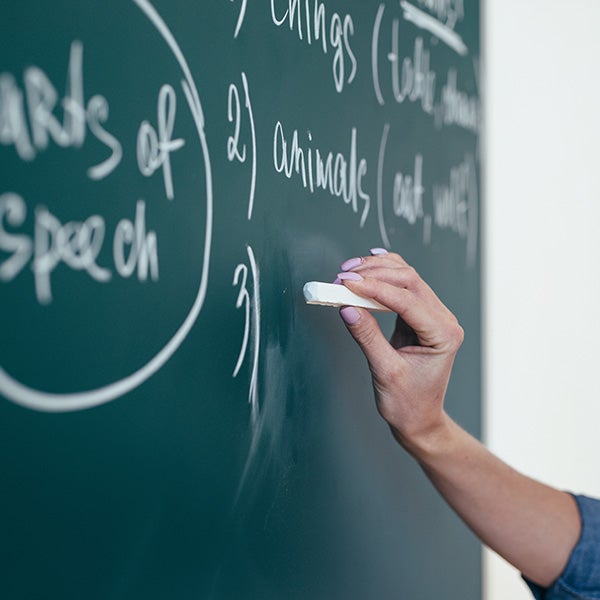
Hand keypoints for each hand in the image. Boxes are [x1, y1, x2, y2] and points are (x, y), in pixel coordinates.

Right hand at [337, 251, 463, 452]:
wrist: (419, 419)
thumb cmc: (408, 403)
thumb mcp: (384, 371)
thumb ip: (367, 336)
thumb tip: (347, 307)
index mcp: (443, 334)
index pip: (407, 300)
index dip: (374, 288)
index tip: (346, 284)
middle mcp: (443, 320)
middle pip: (409, 280)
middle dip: (373, 274)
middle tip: (342, 278)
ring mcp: (433, 316)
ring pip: (406, 277)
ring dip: (377, 270)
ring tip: (348, 272)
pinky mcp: (419, 316)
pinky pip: (402, 286)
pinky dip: (384, 275)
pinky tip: (370, 265)